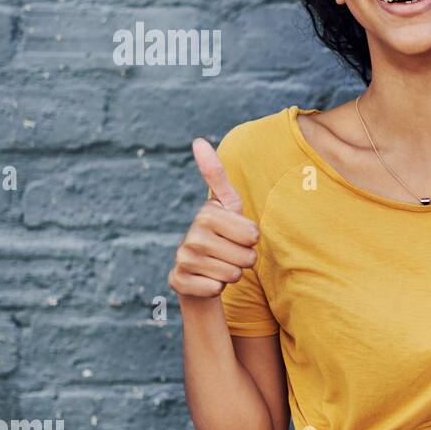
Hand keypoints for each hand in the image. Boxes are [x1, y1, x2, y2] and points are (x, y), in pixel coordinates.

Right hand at [168, 138, 260, 298]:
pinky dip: (217, 288)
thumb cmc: (222, 235)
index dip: (252, 238)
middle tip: (230, 253)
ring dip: (233, 273)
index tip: (236, 234)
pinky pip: (216, 289)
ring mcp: (183, 258)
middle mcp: (191, 233)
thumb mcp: (227, 205)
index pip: (253, 234)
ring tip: (220, 265)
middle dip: (245, 258)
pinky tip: (208, 279)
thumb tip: (197, 140)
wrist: (201, 272)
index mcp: (207, 213)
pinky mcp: (178, 281)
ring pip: (233, 274)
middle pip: (246, 256)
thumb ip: (217, 175)